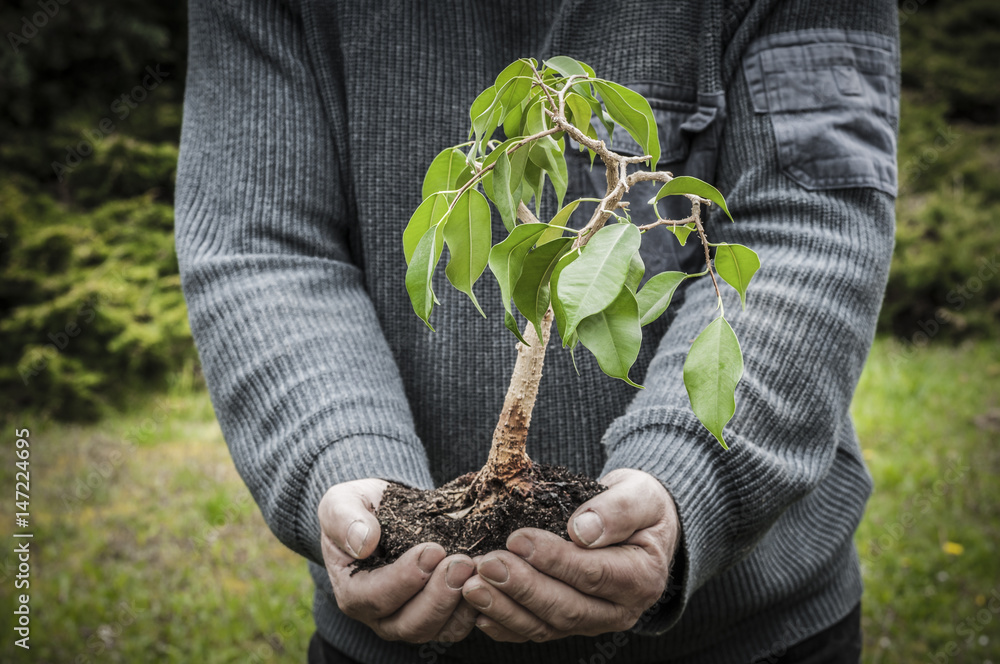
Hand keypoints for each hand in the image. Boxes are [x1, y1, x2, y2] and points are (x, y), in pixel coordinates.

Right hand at [318, 478, 478, 642]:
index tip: (432, 550)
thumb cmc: (360, 508)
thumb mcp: (341, 503)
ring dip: (460, 603)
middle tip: (462, 562)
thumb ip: (345, 519)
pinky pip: (457, 625)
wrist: (384, 512)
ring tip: (477, 569)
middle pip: (410, 624)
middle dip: (439, 596)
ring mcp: (410, 619)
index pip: (375, 597)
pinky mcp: (437, 616)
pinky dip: (475, 607)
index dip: (405, 579)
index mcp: (352, 591)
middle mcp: (380, 615)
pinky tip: (488, 579)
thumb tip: (364, 542)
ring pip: (437, 629)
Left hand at [461, 468, 679, 641]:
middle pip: (567, 608)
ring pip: (548, 626)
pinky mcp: (570, 623)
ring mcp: (593, 621)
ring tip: (473, 587)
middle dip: (522, 587)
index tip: (518, 538)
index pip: (593, 574)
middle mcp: (619, 609)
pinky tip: (479, 612)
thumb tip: (581, 531)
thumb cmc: (639, 504)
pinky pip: (537, 631)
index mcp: (642, 577)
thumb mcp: (639, 495)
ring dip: (507, 609)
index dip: (553, 559)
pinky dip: (507, 625)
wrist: (639, 522)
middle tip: (486, 564)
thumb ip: (617, 511)